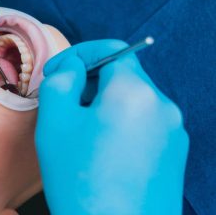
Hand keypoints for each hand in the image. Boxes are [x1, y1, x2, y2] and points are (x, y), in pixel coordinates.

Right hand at [36, 40, 188, 214]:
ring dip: (102, 105)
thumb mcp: (55, 121)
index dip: (78, 55)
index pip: (110, 49)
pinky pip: (143, 125)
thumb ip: (60, 80)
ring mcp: (173, 133)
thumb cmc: (80, 179)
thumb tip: (73, 68)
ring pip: (131, 101)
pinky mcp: (174, 156)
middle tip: (62, 105)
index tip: (55, 73)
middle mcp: (163, 106)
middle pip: (122, 76)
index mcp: (135, 91)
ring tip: (79, 133)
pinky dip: (119, 125)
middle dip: (88, 83)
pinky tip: (100, 151)